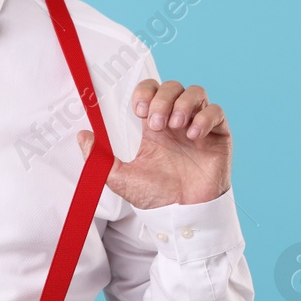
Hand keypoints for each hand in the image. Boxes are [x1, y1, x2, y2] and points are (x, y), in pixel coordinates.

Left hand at [76, 79, 231, 209]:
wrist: (183, 213)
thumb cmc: (156, 196)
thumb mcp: (121, 177)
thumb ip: (100, 158)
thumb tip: (82, 135)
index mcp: (152, 125)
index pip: (150, 90)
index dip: (144, 92)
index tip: (138, 110)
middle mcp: (175, 121)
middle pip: (172, 86)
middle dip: (161, 99)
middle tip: (155, 124)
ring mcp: (198, 125)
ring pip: (195, 92)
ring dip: (182, 104)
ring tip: (175, 126)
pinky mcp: (218, 135)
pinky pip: (217, 111)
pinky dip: (204, 118)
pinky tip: (194, 136)